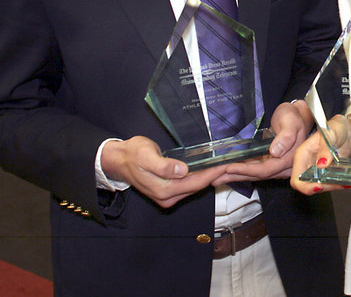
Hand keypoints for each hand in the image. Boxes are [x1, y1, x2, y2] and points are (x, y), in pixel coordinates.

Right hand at [101, 136, 227, 207]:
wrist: (119, 160)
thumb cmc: (133, 154)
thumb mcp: (146, 156)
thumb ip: (163, 165)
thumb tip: (181, 171)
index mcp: (163, 190)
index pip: (195, 182)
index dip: (212, 173)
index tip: (226, 164)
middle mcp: (167, 197)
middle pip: (198, 186)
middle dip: (215, 176)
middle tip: (232, 163)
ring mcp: (167, 196)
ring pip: (194, 187)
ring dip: (209, 177)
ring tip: (225, 165)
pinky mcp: (168, 191)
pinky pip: (189, 185)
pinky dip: (201, 177)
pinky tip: (209, 169)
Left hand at [218, 100, 312, 182]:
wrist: (298, 116)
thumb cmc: (295, 118)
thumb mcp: (291, 122)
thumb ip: (286, 136)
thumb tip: (275, 151)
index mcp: (289, 160)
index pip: (266, 169)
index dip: (247, 170)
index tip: (231, 167)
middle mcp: (282, 167)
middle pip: (257, 175)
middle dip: (236, 175)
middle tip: (216, 176)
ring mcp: (275, 166)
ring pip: (253, 174)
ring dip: (235, 175)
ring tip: (216, 177)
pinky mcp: (269, 162)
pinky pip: (253, 168)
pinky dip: (240, 170)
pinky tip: (227, 171)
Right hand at [289, 113, 350, 194]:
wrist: (350, 130)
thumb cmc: (338, 128)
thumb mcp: (332, 133)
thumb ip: (326, 147)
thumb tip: (321, 164)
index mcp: (303, 154)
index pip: (297, 178)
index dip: (305, 186)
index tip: (320, 187)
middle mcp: (307, 164)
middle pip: (307, 186)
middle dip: (323, 188)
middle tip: (338, 183)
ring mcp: (316, 170)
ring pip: (320, 187)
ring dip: (332, 187)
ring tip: (345, 181)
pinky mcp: (326, 174)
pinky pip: (329, 184)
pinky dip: (337, 185)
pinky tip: (346, 181)